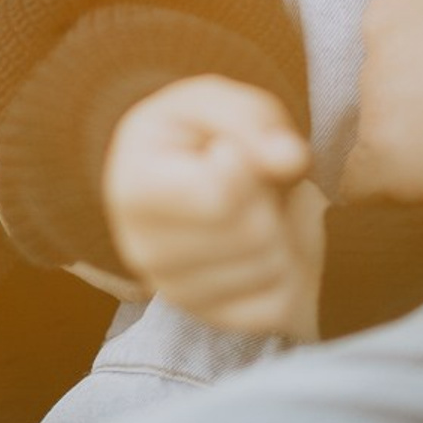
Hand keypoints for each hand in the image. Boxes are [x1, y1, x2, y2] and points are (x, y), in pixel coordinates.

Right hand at [104, 76, 324, 341]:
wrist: (191, 179)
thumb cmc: (201, 135)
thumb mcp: (215, 102)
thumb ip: (251, 119)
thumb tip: (290, 158)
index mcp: (132, 188)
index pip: (220, 194)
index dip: (244, 161)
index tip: (226, 149)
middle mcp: (142, 252)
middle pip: (253, 232)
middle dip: (267, 195)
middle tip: (247, 180)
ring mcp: (175, 294)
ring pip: (271, 267)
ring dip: (281, 228)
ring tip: (252, 208)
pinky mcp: (211, 320)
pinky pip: (279, 305)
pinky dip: (287, 269)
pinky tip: (259, 244)